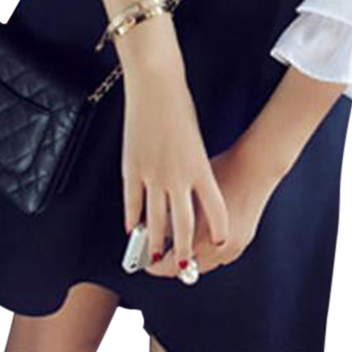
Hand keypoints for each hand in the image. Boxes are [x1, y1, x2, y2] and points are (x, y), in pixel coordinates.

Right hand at [121, 58, 230, 270]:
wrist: (157, 86)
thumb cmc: (180, 108)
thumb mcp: (194, 141)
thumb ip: (193, 169)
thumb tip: (188, 192)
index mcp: (200, 168)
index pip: (215, 209)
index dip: (218, 230)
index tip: (220, 243)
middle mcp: (178, 176)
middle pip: (183, 225)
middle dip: (184, 249)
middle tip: (183, 265)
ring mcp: (152, 174)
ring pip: (154, 220)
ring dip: (155, 242)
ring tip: (154, 257)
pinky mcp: (131, 168)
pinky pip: (131, 202)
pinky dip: (132, 219)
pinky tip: (132, 229)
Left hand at [143, 139, 281, 278]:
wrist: (255, 167)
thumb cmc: (223, 172)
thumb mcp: (188, 194)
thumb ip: (172, 217)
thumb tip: (156, 229)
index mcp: (202, 239)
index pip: (171, 266)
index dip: (155, 265)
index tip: (147, 262)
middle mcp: (219, 249)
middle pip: (188, 270)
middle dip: (172, 263)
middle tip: (159, 253)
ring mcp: (233, 248)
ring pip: (204, 265)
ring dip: (191, 258)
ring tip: (179, 242)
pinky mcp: (242, 242)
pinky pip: (219, 256)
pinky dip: (207, 251)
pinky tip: (200, 236)